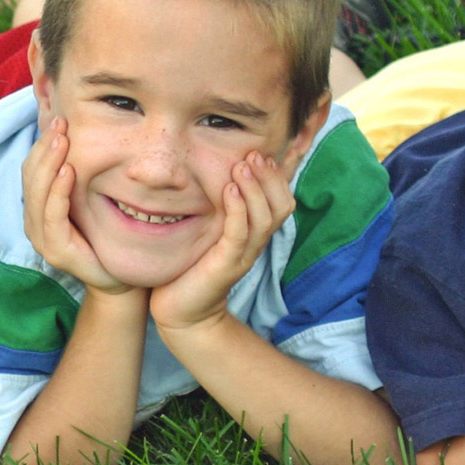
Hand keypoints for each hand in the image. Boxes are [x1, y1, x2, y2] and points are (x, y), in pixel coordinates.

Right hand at [22, 118, 128, 294]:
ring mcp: (41, 238)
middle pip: (31, 177)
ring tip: (61, 140)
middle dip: (44, 148)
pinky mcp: (55, 251)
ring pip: (37, 193)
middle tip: (60, 123)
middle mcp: (34, 222)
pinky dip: (58, 191)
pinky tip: (68, 172)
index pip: (32, 170)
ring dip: (49, 163)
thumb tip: (79, 138)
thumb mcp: (88, 200)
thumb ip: (78, 177)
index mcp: (38, 208)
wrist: (118, 278)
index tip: (59, 120)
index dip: (42, 145)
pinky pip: (52, 215)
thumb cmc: (104, 236)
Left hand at [150, 150, 292, 333]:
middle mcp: (255, 243)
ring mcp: (243, 255)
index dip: (277, 177)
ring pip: (264, 218)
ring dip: (254, 188)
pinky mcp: (227, 264)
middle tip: (254, 154)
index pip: (281, 201)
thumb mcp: (211, 231)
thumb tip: (219, 176)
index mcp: (254, 234)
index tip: (262, 153)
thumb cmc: (193, 266)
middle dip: (270, 177)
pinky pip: (240, 233)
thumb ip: (221, 209)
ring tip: (242, 165)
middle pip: (281, 207)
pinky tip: (228, 190)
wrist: (182, 310)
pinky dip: (238, 210)